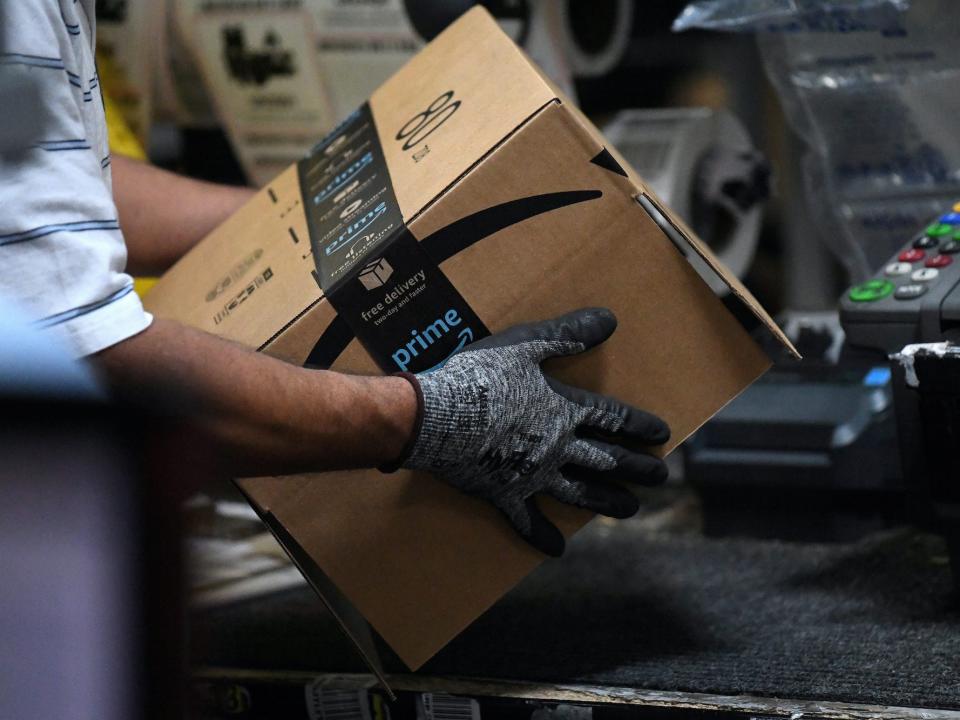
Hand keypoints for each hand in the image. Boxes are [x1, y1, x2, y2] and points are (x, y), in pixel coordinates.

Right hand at [397, 307, 669, 555]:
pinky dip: (543, 536)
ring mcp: (532, 475)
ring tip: (631, 509)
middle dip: (637, 469)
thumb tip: (610, 319)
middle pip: (607, 460)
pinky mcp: (504, 494)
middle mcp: (556, 447)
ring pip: (580, 493)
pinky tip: (558, 549)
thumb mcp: (525, 344)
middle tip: (660, 477)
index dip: (639, 425)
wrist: (436, 417)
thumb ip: (567, 333)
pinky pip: (528, 521)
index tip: (662, 435)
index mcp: (563, 410)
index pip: (613, 418)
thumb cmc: (480, 376)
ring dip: (608, 502)